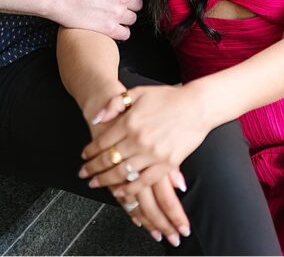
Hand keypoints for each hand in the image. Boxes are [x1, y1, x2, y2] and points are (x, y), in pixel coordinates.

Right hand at [50, 0, 143, 38]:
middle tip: (117, 5)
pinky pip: (126, 33)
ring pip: (133, 19)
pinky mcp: (109, 28)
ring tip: (113, 15)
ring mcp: (116, 13)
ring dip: (126, 18)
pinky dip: (121, 31)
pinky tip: (112, 26)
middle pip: (139, 5)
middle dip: (131, 5)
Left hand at [82, 87, 190, 243]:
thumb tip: (96, 118)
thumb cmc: (170, 97)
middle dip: (92, 169)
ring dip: (105, 181)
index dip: (90, 151)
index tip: (84, 156)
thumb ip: (115, 103)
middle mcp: (139, 140)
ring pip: (122, 173)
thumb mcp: (139, 92)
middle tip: (84, 174)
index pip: (102, 142)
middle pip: (108, 160)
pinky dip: (129, 189)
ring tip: (96, 183)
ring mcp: (153, 154)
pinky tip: (120, 191)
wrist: (199, 106)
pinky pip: (143, 182)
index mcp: (130, 122)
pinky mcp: (167, 164)